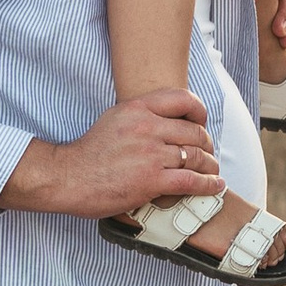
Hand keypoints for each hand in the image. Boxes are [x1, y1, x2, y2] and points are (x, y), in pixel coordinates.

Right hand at [0, 92, 219, 216]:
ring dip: (210, 164)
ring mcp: (151, 154)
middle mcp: (147, 128)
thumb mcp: (114, 118)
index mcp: (137, 108)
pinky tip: (216, 185)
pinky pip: (191, 180)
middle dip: (207, 144)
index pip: (182, 99)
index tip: (202, 123)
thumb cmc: (90, 152)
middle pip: (194, 132)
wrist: (69, 177)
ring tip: (213, 170)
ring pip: (196, 156)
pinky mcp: (152, 180)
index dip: (200, 111)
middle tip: (208, 152)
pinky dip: (209, 184)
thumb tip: (166, 119)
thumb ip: (140, 115)